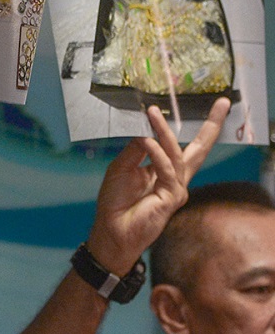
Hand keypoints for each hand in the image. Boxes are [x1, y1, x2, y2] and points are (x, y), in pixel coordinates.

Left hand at [87, 97, 230, 274]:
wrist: (111, 230)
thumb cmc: (115, 202)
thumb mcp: (120, 168)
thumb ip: (134, 150)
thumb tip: (144, 131)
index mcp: (163, 170)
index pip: (180, 146)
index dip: (183, 128)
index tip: (183, 108)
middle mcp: (174, 178)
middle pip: (199, 149)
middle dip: (211, 126)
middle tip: (222, 103)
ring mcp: (176, 188)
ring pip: (176, 154)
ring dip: (163, 132)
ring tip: (152, 114)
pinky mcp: (172, 197)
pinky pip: (166, 169)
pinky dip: (156, 154)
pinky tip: (146, 142)